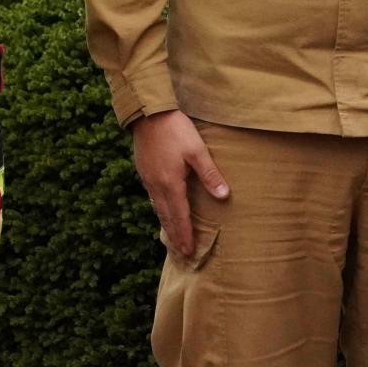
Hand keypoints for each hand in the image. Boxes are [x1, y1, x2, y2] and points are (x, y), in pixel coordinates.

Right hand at [130, 109, 228, 258]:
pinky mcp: (143, 170)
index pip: (179, 216)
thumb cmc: (176, 130)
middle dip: (174, 236)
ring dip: (166, 224)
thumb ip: (210, 174)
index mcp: (171, 183)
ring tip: (171, 238)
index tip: (188, 251)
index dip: (185, 235)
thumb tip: (224, 196)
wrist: (149, 113)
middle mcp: (156, 185)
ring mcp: (147, 178)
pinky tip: (162, 210)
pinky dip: (159, 209)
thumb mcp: (197, 151)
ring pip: (157, 207)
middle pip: (166, 217)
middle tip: (181, 253)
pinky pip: (152, 197)